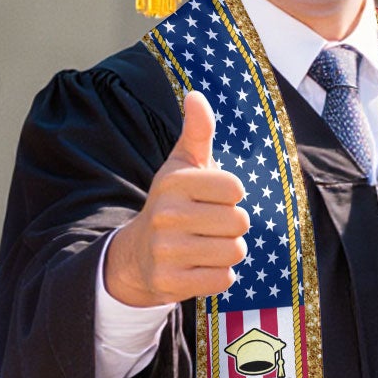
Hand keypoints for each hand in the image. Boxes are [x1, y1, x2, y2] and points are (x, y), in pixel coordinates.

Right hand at [102, 91, 250, 306]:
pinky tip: (199, 266)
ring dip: (228, 251)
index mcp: (174, 182)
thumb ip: (197, 132)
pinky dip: (219, 275)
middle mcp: (167, 214)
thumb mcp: (182, 165)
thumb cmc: (173, 203)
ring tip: (206, 245)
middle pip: (239, 222)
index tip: (210, 198)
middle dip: (232, 226)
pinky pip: (223, 279)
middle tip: (209, 225)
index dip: (230, 195)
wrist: (138, 254)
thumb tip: (196, 95)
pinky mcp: (170, 282)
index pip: (235, 188)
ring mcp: (166, 251)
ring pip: (234, 251)